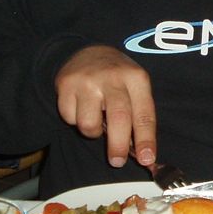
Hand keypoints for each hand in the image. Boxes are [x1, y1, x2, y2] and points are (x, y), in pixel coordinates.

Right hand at [54, 45, 156, 168]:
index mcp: (136, 78)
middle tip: (117, 161)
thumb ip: (139, 118)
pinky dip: (74, 119)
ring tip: (95, 119)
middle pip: (119, 118)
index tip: (146, 159)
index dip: (146, 139)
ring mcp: (88, 80)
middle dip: (119, 146)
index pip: (144, 114)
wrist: (87, 52)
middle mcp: (113, 77)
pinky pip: (69, 118)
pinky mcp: (66, 84)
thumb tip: (144, 156)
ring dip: (92, 131)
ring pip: (89, 123)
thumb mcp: (134, 88)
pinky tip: (80, 106)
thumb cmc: (117, 79)